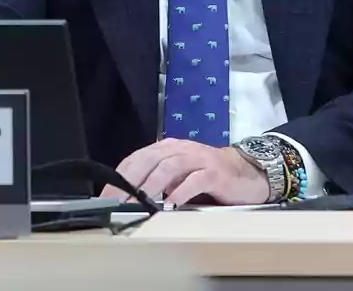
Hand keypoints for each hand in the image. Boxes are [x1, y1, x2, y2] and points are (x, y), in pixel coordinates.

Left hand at [99, 138, 269, 205]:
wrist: (247, 172)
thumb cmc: (208, 177)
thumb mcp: (178, 177)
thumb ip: (156, 182)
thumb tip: (127, 199)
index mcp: (166, 149)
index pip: (136, 159)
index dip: (118, 178)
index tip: (104, 198)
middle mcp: (180, 149)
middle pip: (148, 161)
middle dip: (129, 182)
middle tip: (115, 202)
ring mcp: (198, 159)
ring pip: (169, 167)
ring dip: (151, 186)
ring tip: (138, 202)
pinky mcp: (215, 173)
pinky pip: (195, 180)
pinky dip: (181, 191)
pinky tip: (171, 203)